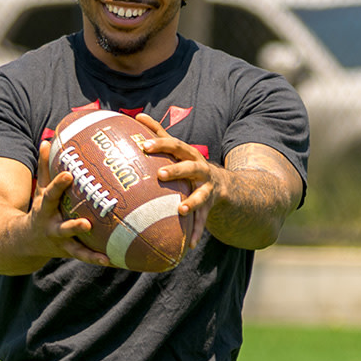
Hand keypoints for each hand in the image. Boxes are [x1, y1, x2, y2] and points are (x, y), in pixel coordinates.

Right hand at [34, 140, 110, 265]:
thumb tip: (48, 141)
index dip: (59, 184)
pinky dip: (99, 259)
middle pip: (64, 228)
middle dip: (74, 226)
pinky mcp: (70, 252)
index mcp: (45, 209)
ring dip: (90, 254)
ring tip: (105, 256)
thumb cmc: (40, 209)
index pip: (51, 194)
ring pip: (76, 250)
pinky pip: (86, 257)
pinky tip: (114, 260)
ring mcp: (62, 243)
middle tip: (87, 223)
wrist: (22, 242)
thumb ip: (45, 168)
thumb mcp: (40, 190)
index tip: (69, 174)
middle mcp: (53, 228)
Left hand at [134, 113, 212, 246]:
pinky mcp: (210, 206)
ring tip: (181, 210)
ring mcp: (207, 188)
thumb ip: (158, 133)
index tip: (143, 145)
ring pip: (201, 195)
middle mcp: (200, 169)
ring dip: (192, 202)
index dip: (160, 144)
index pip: (174, 145)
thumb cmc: (189, 164)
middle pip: (190, 167)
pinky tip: (188, 246)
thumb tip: (136, 115)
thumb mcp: (178, 150)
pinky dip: (196, 232)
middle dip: (177, 170)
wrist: (224, 185)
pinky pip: (203, 221)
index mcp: (189, 154)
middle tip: (160, 174)